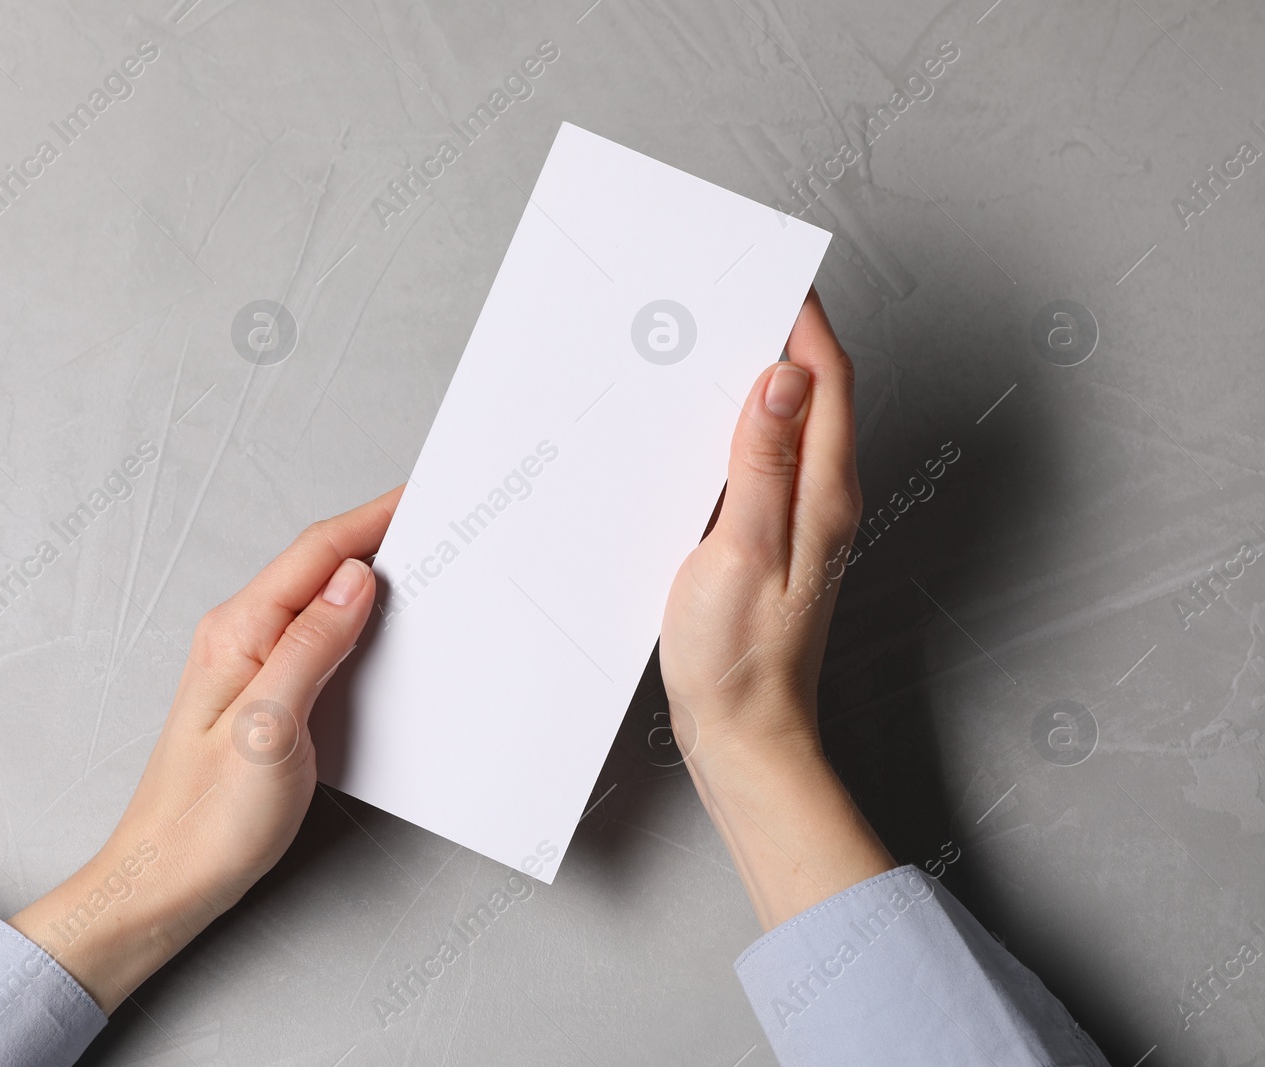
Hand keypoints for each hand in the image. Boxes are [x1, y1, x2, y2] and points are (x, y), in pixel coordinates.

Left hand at [9, 486, 401, 1010]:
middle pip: (318, 566)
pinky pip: (315, 637)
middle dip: (377, 539)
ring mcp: (250, 664)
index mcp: (238, 632)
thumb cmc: (206, 821)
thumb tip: (356, 581)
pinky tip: (381, 633)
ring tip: (420, 570)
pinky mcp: (263, 694)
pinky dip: (356, 622)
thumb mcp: (270, 730)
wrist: (165, 881)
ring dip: (368, 580)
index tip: (421, 498)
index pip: (317, 553)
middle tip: (435, 528)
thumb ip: (311, 647)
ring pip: (319, 600)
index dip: (373, 520)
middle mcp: (240, 636)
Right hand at [659, 290, 893, 929]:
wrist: (744, 735)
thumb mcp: (742, 552)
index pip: (826, 380)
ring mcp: (801, 522)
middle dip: (780, 335)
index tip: (770, 272)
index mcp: (824, 494)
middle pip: (814, 394)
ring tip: (709, 345)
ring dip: (758, 380)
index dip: (804, 320)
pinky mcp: (773, 542)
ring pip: (789, 426)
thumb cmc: (740, 658)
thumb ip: (763, 464)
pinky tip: (700, 431)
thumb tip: (781, 378)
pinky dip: (740, 430)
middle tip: (729, 294)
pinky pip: (767, 464)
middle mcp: (823, 500)